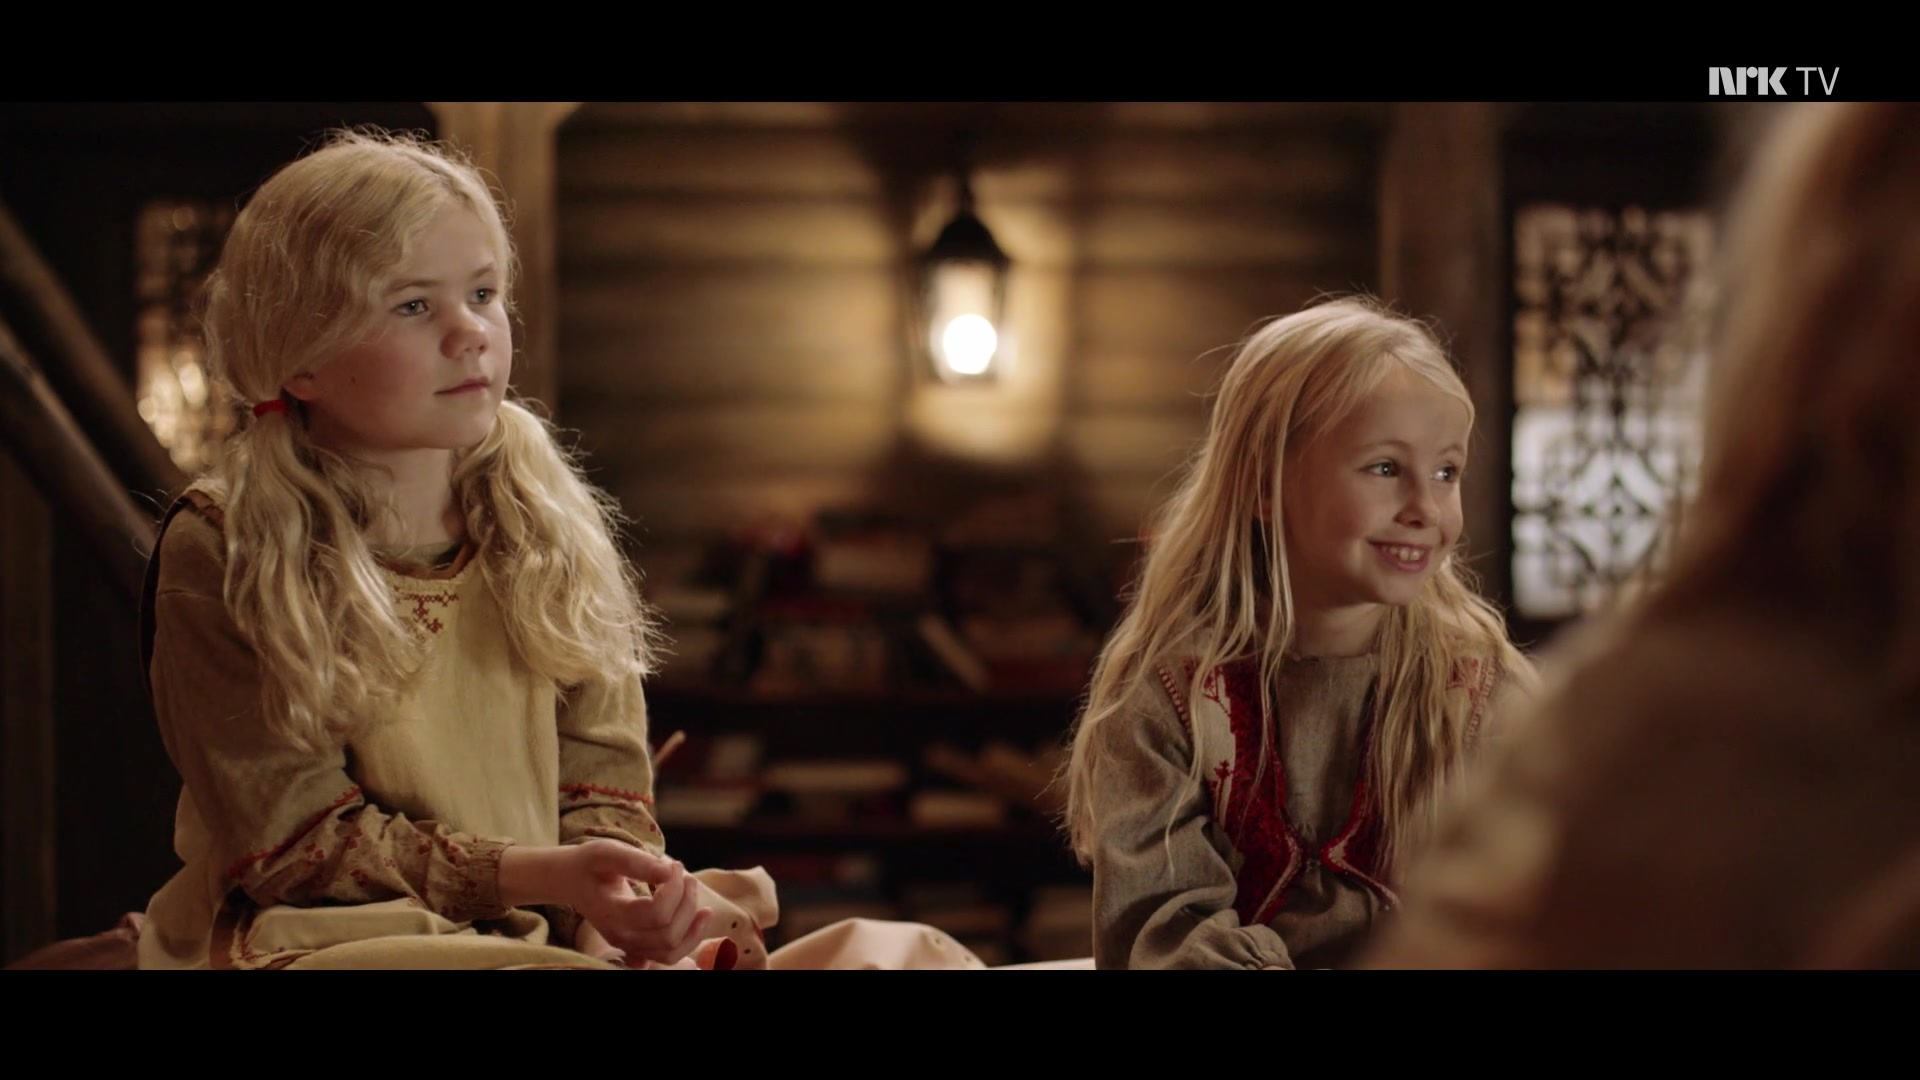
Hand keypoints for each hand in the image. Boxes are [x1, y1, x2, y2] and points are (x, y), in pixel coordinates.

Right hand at [565, 840, 713, 965]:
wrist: (573, 880)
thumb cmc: (590, 864)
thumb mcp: (608, 852)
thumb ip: (637, 862)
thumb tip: (668, 871)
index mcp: (611, 913)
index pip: (656, 914)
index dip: (674, 888)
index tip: (673, 864)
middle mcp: (620, 936)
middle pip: (668, 933)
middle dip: (686, 901)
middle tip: (684, 874)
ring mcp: (628, 946)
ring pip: (671, 950)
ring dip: (692, 923)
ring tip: (694, 892)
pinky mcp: (637, 946)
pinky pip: (669, 955)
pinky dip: (689, 939)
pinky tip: (700, 917)